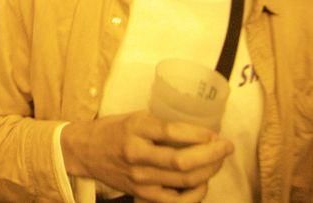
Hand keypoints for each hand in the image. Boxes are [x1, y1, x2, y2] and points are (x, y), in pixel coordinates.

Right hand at [63, 111, 232, 202]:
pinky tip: (203, 182)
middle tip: (226, 147)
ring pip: (185, 181)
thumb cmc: (113, 130)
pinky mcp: (142, 195)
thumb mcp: (135, 118)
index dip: (200, 134)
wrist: (86, 151)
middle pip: (182, 162)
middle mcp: (136, 155)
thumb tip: (200, 134)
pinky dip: (196, 193)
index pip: (172, 132)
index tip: (215, 133)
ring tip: (217, 161)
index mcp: (134, 129)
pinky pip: (177, 200)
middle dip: (212, 155)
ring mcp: (140, 179)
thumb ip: (162, 126)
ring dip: (209, 171)